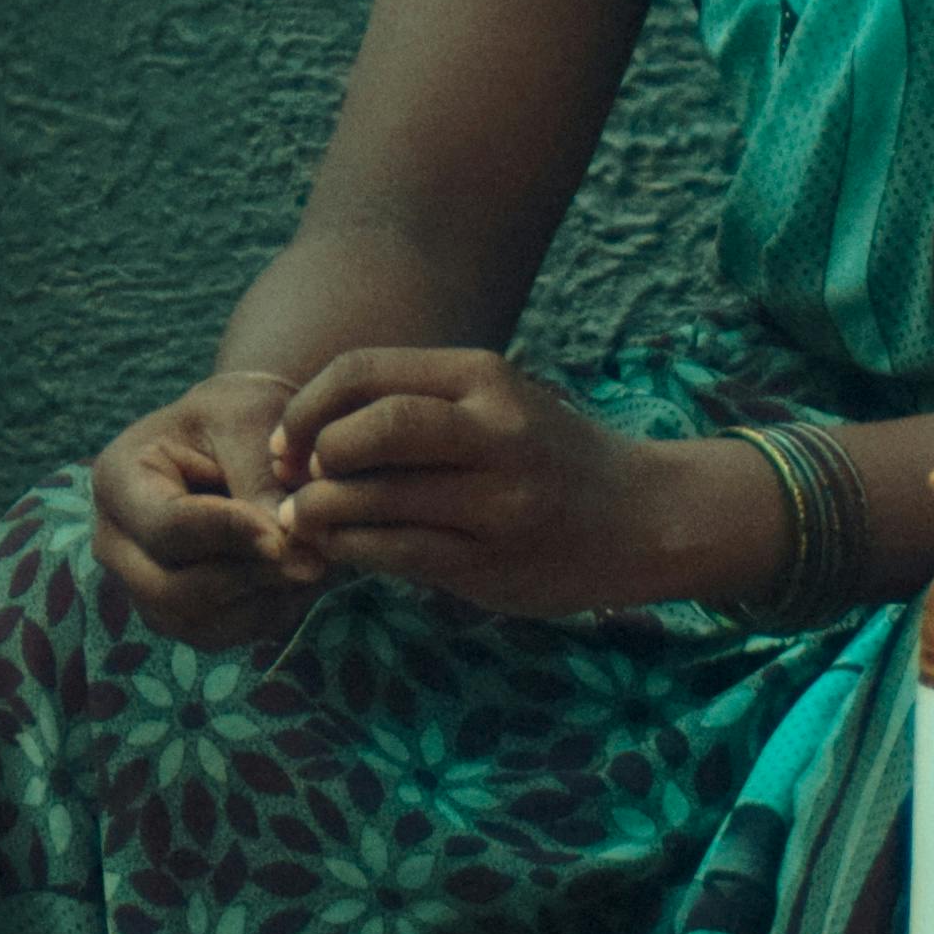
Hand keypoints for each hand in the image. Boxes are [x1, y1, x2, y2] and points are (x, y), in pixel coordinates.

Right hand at [92, 373, 321, 651]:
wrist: (240, 435)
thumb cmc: (241, 416)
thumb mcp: (250, 425)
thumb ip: (261, 482)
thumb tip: (288, 546)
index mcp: (118, 479)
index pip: (165, 526)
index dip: (227, 536)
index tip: (283, 535)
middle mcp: (115, 542)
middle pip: (169, 589)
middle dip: (246, 577)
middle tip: (313, 560)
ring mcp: (138, 584)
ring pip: (194, 621)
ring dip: (260, 599)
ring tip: (314, 562)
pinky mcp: (173, 612)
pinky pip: (218, 635)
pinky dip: (265, 613)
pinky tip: (300, 579)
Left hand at [274, 348, 775, 621]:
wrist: (645, 518)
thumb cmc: (549, 458)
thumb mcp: (495, 405)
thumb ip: (417, 406)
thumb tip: (310, 431)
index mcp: (485, 377)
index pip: (364, 372)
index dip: (307, 407)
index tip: (288, 441)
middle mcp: (494, 431)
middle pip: (370, 428)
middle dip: (314, 456)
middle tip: (295, 481)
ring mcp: (497, 500)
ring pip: (376, 497)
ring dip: (320, 512)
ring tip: (305, 521)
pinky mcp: (493, 562)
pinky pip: (397, 552)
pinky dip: (353, 549)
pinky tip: (345, 548)